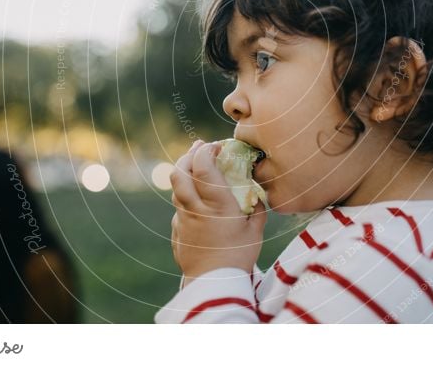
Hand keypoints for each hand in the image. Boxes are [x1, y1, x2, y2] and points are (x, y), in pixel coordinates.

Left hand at [170, 140, 266, 284]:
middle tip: (199, 148)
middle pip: (179, 171)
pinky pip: (178, 209)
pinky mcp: (177, 232)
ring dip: (185, 174)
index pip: (202, 165)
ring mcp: (182, 220)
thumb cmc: (239, 257)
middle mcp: (195, 208)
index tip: (216, 146)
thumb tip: (257, 196)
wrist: (214, 286)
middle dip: (188, 155)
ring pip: (176, 189)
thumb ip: (257, 209)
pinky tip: (196, 202)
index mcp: (216, 203)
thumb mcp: (255, 231)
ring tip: (196, 169)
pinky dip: (186, 198)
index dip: (207, 150)